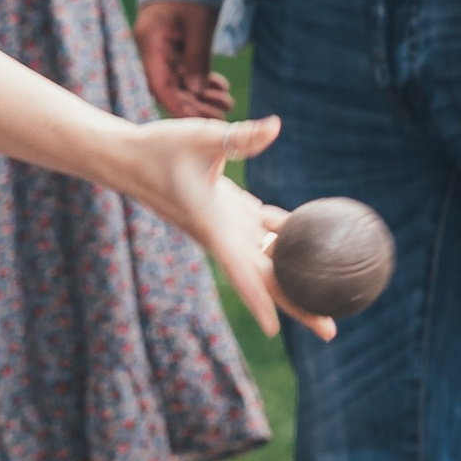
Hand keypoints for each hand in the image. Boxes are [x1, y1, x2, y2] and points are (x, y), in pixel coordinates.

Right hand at [119, 113, 343, 342]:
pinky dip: (288, 240)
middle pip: (266, 279)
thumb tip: (275, 127)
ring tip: (331, 295)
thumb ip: (241, 137)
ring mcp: (227, 226)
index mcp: (215, 225)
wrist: (129, 158)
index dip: (258, 300)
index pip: (240, 270)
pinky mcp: (228, 213)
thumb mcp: (201, 137)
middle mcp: (224, 234)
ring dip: (297, 277)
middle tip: (332, 332)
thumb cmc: (159, 148)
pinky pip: (264, 234)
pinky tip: (310, 239)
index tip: (275, 330)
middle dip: (297, 304)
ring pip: (268, 259)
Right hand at [136, 0, 233, 120]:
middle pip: (169, 85)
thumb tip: (197, 91)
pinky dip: (200, 78)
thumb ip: (197, 57)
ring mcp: (160, 47)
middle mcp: (151, 48)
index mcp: (150, 41)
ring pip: (179, 79)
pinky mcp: (171, 45)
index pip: (159, 83)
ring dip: (200, 93)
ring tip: (227, 102)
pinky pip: (184, 68)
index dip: (176, 105)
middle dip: (195, 102)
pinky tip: (219, 88)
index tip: (196, 124)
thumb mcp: (198, 22)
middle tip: (223, 114)